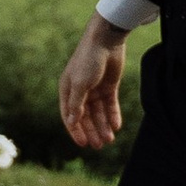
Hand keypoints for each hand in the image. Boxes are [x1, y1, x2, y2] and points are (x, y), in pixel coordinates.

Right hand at [60, 18, 127, 152]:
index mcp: (68, 90)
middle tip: (99, 145)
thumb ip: (77, 103)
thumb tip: (72, 122)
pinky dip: (113, 115)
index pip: (70, 116)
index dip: (76, 130)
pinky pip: (110, 105)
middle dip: (92, 131)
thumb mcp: (80, 83)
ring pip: (99, 113)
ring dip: (103, 126)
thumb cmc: (87, 60)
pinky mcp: (109, 86)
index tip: (83, 144)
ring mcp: (95, 89)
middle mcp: (80, 91)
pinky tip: (116, 126)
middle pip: (85, 117)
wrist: (106, 41)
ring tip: (109, 139)